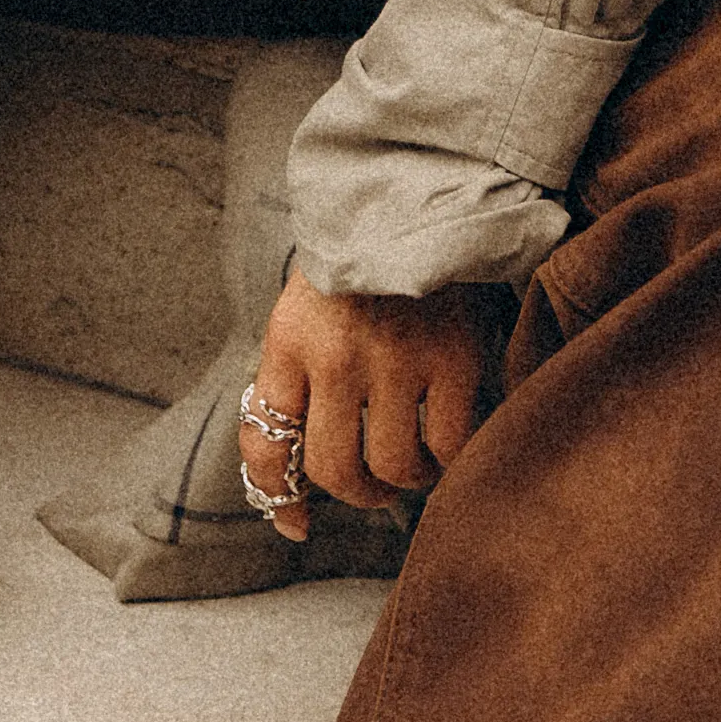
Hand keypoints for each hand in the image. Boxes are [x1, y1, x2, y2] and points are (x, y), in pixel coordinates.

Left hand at [243, 273, 495, 530]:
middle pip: (335, 469)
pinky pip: (450, 445)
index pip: (266, 441)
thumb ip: (293, 392)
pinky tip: (447, 445)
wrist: (419, 199)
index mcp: (289, 340)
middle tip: (371, 486)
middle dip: (355, 493)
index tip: (295, 521)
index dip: (278, 496)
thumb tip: (292, 511)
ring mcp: (397, 358)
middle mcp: (336, 355)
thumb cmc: (357, 272)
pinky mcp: (454, 357)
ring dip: (403, 481)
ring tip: (411, 462)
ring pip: (394, 466)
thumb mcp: (304, 316)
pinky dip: (448, 461)